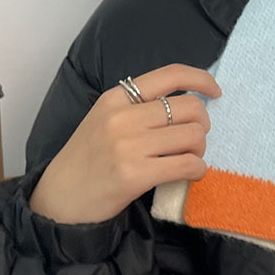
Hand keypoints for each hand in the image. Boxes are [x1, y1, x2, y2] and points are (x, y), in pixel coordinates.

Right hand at [28, 63, 221, 223]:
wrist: (59, 200)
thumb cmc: (88, 160)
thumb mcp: (105, 119)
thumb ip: (139, 107)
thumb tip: (189, 103)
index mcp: (116, 98)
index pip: (170, 74)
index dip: (201, 79)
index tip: (215, 92)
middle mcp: (123, 117)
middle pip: (191, 108)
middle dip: (202, 125)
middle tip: (193, 141)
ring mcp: (129, 145)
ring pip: (194, 136)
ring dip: (200, 150)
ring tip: (187, 159)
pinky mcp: (136, 174)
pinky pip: (189, 165)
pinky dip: (198, 170)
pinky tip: (190, 174)